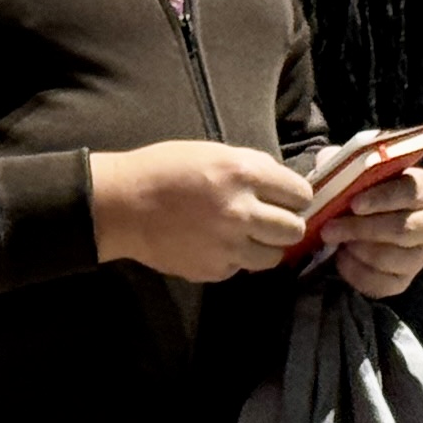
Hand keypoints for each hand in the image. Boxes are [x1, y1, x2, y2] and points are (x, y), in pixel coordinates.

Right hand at [90, 140, 312, 281]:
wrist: (121, 206)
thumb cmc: (164, 170)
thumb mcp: (213, 153)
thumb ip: (253, 169)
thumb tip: (283, 188)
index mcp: (244, 173)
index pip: (300, 193)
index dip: (295, 196)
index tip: (286, 198)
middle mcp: (242, 211)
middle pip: (294, 229)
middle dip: (286, 223)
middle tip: (269, 219)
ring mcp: (228, 245)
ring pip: (274, 256)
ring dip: (265, 246)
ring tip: (245, 236)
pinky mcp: (213, 269)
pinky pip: (241, 268)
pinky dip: (235, 258)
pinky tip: (214, 243)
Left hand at [321, 161, 422, 299]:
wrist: (346, 223)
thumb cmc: (354, 192)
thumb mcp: (348, 171)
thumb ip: (344, 166)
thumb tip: (331, 165)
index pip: (414, 191)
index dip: (385, 198)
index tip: (354, 203)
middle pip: (405, 229)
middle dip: (364, 229)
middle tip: (330, 228)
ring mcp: (419, 255)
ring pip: (395, 258)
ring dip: (359, 251)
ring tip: (335, 242)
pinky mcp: (404, 281)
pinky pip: (384, 284)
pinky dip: (357, 273)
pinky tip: (341, 259)